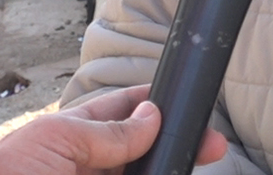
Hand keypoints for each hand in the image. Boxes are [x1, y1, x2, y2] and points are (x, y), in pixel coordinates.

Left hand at [0, 84, 227, 174]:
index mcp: (77, 134)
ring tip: (196, 162)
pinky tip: (173, 172)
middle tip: (213, 147)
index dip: (159, 105)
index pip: (127, 110)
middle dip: (177, 145)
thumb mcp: (59, 141)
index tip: (191, 105)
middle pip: (145, 150)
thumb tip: (154, 114)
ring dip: (168, 167)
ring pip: (143, 172)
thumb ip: (110, 131)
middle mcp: (89, 163)